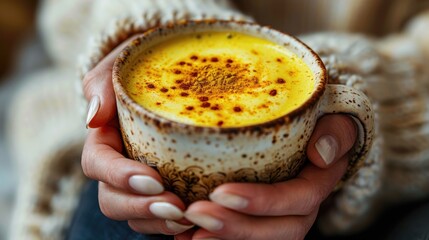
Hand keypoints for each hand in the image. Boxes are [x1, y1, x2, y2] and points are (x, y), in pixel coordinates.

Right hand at [81, 37, 193, 235]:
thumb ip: (102, 85)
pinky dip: (175, 224)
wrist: (170, 70)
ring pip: (137, 215)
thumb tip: (93, 119)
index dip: (120, 177)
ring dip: (160, 222)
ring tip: (190, 217)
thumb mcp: (122, 64)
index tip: (153, 178)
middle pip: (114, 200)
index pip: (98, 165)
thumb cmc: (143, 65)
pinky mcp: (165, 188)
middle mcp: (119, 165)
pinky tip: (197, 222)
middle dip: (142, 208)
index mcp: (104, 138)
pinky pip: (161, 217)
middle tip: (176, 206)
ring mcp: (141, 181)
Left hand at [180, 115, 356, 239]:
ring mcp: (281, 219)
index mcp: (318, 183)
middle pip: (276, 231)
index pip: (298, 199)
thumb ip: (336, 132)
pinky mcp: (262, 221)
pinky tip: (187, 237)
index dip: (263, 202)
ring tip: (188, 233)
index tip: (221, 193)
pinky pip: (244, 239)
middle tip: (195, 213)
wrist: (311, 135)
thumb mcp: (334, 120)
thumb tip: (321, 153)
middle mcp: (301, 209)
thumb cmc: (316, 123)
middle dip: (235, 227)